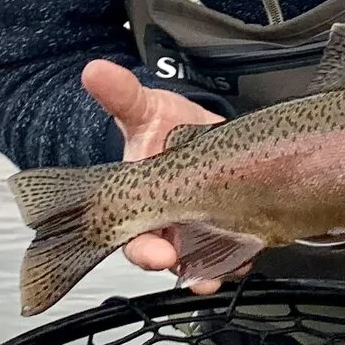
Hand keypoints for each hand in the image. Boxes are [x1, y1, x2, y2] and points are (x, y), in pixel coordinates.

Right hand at [83, 59, 232, 290]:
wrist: (196, 129)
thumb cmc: (163, 125)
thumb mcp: (144, 109)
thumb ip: (122, 95)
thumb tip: (95, 70)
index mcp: (140, 200)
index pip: (134, 237)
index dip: (144, 250)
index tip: (158, 255)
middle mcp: (166, 220)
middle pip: (169, 254)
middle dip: (182, 265)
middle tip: (200, 273)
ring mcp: (197, 224)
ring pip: (201, 257)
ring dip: (214, 268)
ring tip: (229, 269)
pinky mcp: (228, 222)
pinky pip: (233, 249)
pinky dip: (239, 256)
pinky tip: (249, 255)